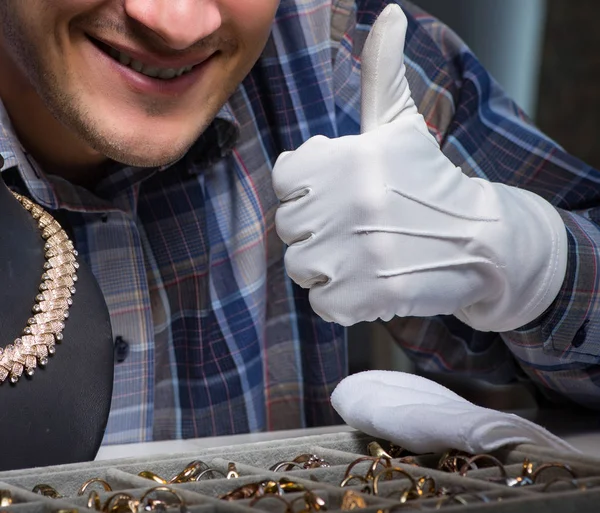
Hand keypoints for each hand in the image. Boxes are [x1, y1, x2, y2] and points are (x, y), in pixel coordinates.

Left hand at [272, 5, 567, 330]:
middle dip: (318, 230)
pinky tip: (371, 281)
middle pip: (289, 226)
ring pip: (300, 266)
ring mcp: (356, 253)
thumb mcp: (401, 125)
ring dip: (328, 266)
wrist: (482, 241)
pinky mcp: (366, 297)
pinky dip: (342, 300)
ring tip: (365, 255)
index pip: (286, 179)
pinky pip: (321, 303)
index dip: (309, 191)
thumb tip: (389, 13)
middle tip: (359, 228)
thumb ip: (383, 72)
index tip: (341, 195)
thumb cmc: (430, 181)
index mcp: (348, 158)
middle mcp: (348, 203)